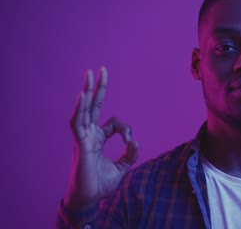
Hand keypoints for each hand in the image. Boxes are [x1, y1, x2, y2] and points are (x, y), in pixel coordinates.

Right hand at [63, 66, 138, 208]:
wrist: (89, 199)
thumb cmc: (100, 184)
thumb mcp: (121, 168)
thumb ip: (130, 155)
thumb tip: (136, 141)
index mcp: (98, 138)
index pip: (114, 122)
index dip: (125, 128)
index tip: (130, 141)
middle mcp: (89, 134)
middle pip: (93, 106)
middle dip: (97, 87)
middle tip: (101, 69)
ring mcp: (83, 138)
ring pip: (84, 109)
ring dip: (87, 92)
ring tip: (90, 74)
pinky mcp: (80, 144)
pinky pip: (78, 123)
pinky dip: (80, 109)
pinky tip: (82, 95)